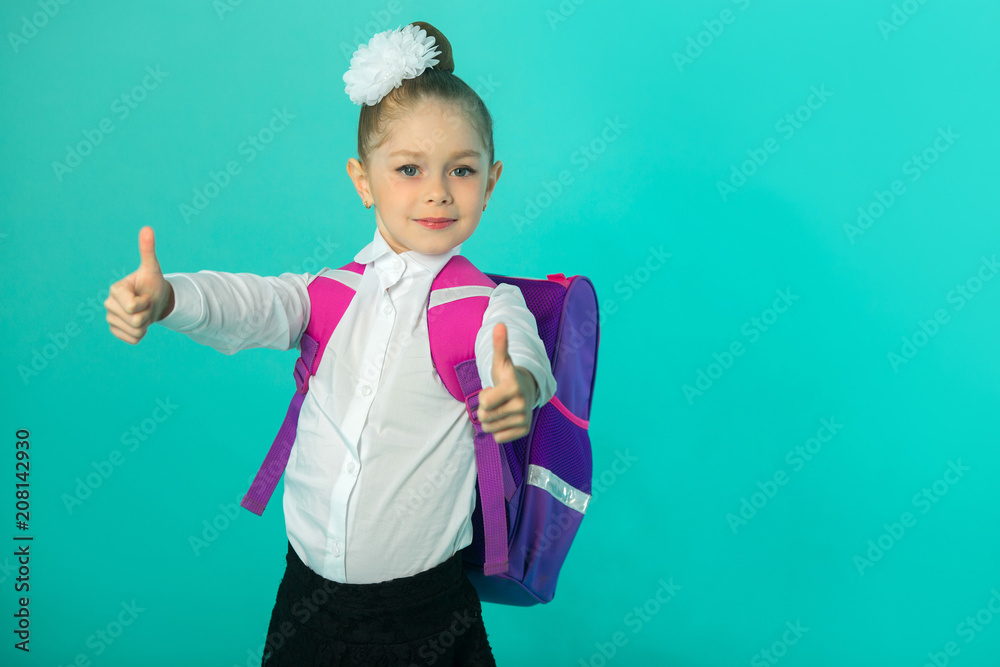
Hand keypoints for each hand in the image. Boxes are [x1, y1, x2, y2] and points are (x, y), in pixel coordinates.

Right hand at [105, 226, 173, 344]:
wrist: (154, 300)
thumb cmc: (152, 283)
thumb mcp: (152, 268)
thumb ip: (147, 250)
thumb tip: (147, 228)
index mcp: (116, 290)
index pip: (132, 307)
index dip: (145, 303)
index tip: (146, 295)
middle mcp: (108, 304)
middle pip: (135, 320)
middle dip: (147, 314)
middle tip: (147, 305)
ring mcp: (110, 318)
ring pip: (135, 331)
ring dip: (146, 325)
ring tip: (144, 313)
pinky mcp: (115, 330)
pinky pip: (133, 339)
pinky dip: (141, 334)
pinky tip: (140, 323)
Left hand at [476, 322, 537, 443]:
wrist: (526, 390)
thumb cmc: (507, 376)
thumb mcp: (501, 361)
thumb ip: (499, 344)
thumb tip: (499, 324)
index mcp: (514, 387)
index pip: (485, 403)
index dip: (484, 396)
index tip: (494, 389)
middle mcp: (522, 405)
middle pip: (485, 418)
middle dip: (486, 409)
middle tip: (497, 400)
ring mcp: (524, 420)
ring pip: (490, 429)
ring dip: (491, 419)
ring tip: (501, 408)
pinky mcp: (524, 431)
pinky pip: (499, 438)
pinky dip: (499, 430)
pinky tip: (506, 418)